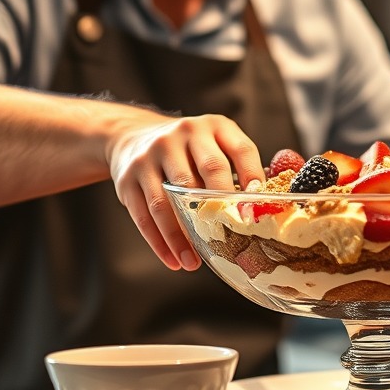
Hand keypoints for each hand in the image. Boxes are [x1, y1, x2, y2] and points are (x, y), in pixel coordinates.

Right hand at [107, 113, 263, 271]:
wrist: (133, 135)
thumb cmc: (186, 149)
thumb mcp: (213, 142)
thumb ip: (237, 167)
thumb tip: (261, 209)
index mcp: (213, 126)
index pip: (241, 149)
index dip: (253, 177)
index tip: (256, 209)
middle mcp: (182, 134)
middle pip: (208, 169)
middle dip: (222, 204)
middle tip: (232, 236)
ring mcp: (151, 155)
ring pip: (168, 201)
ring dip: (182, 236)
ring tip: (193, 263)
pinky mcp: (128, 178)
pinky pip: (144, 215)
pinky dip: (160, 242)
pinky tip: (174, 260)